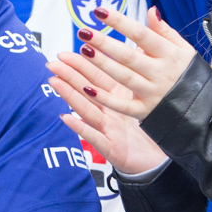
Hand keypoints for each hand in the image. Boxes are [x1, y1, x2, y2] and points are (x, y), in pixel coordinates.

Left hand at [47, 6, 196, 118]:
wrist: (207, 110)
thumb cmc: (190, 75)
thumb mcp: (184, 50)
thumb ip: (165, 31)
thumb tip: (151, 10)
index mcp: (169, 54)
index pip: (140, 34)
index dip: (119, 22)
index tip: (99, 11)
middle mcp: (159, 73)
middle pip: (128, 55)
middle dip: (104, 42)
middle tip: (83, 31)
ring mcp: (152, 93)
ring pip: (122, 77)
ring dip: (101, 64)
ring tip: (83, 50)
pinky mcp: (145, 111)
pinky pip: (122, 105)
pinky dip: (104, 98)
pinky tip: (86, 87)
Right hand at [47, 56, 167, 175]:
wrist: (158, 163)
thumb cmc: (148, 134)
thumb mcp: (143, 101)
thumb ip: (137, 77)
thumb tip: (140, 48)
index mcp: (117, 100)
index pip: (97, 78)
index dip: (82, 65)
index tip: (69, 52)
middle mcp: (108, 113)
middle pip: (86, 91)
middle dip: (69, 76)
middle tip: (53, 62)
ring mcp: (107, 130)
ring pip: (86, 110)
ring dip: (68, 96)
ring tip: (54, 82)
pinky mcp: (110, 149)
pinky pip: (94, 137)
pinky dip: (80, 128)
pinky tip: (66, 118)